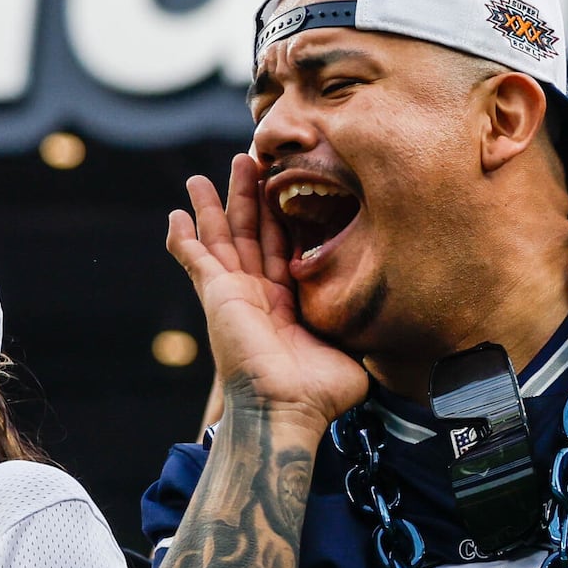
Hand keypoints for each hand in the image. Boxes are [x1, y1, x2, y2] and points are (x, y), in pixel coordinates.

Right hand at [166, 154, 368, 436]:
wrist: (289, 408)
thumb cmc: (321, 390)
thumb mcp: (353, 349)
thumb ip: (362, 328)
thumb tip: (392, 322)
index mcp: (290, 301)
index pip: (285, 247)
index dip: (284, 215)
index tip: (286, 185)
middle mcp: (260, 293)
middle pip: (251, 232)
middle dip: (248, 195)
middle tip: (247, 159)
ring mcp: (235, 293)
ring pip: (221, 237)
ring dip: (214, 205)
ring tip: (203, 175)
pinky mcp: (216, 294)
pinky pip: (194, 259)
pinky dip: (183, 238)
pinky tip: (176, 214)